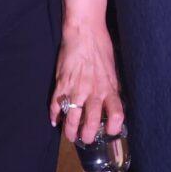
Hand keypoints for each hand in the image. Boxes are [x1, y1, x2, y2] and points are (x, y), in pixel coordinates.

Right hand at [51, 19, 125, 144]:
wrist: (84, 32)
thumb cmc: (101, 48)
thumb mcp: (112, 70)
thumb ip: (112, 89)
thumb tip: (113, 104)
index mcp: (109, 88)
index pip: (116, 115)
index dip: (114, 128)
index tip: (109, 132)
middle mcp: (93, 92)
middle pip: (91, 123)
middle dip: (87, 136)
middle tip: (85, 139)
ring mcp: (76, 89)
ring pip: (71, 118)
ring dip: (70, 131)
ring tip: (69, 135)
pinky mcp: (61, 83)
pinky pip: (55, 105)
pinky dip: (54, 116)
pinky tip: (54, 121)